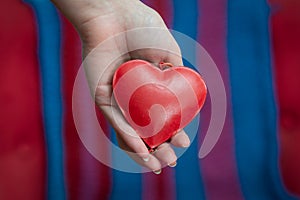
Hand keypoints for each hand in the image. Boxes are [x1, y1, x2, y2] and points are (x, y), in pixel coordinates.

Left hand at [53, 0, 189, 172]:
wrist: (116, 15)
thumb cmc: (143, 29)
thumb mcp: (168, 53)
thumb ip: (176, 73)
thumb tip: (186, 95)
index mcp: (151, 86)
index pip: (163, 116)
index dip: (173, 132)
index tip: (183, 143)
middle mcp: (134, 95)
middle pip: (147, 127)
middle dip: (159, 146)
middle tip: (171, 161)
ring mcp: (118, 98)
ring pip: (130, 129)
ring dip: (144, 149)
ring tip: (157, 165)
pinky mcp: (102, 96)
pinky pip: (115, 119)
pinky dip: (128, 134)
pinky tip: (141, 149)